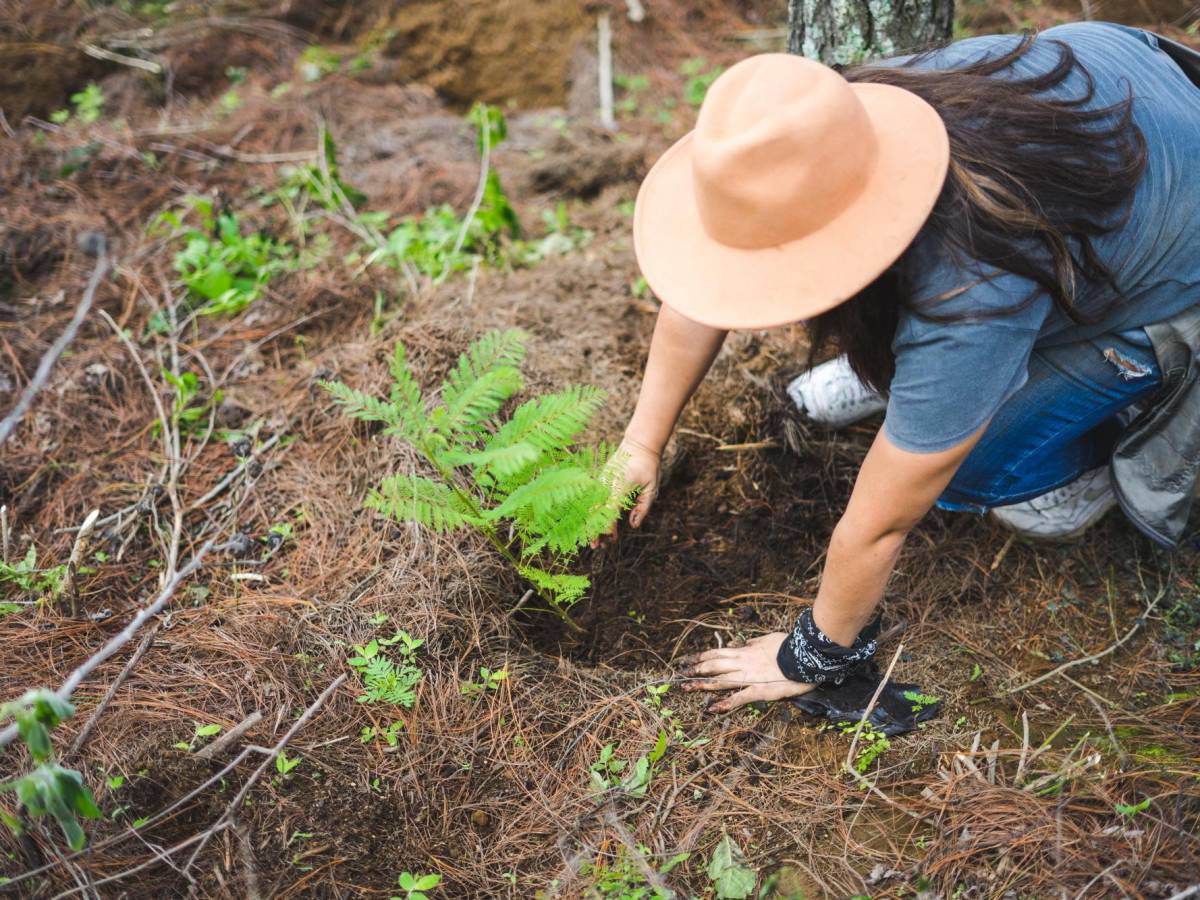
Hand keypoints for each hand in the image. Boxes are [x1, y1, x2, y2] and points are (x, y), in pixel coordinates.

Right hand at [592, 434, 660, 546]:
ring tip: (596, 540)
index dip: (609, 527)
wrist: (639, 445)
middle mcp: (606, 484)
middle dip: (595, 530)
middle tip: (597, 547)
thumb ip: (643, 508)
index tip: (612, 539)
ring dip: (592, 524)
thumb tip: (633, 526)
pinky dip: (593, 515)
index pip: (610, 510)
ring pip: (592, 507)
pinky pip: (594, 501)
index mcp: (620, 485)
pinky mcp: (600, 481)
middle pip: (596, 511)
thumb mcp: (652, 488)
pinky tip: (595, 526)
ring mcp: (601, 482)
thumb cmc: (648, 466)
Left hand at [677, 633, 814, 712]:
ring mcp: (749, 677)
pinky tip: (712, 708)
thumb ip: (754, 642)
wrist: (804, 655)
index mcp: (744, 651)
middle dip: (696, 670)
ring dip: (702, 685)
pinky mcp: (759, 691)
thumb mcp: (768, 638)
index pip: (717, 653)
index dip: (701, 657)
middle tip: (680, 675)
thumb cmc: (789, 646)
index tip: (689, 660)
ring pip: (720, 681)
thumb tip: (745, 642)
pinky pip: (738, 698)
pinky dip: (724, 703)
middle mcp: (742, 663)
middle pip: (713, 666)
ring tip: (687, 688)